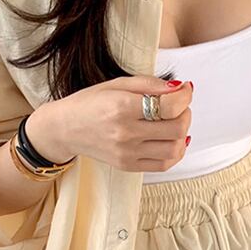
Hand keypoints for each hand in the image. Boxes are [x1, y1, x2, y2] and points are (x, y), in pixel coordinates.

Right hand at [24, 76, 192, 171]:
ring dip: (182, 134)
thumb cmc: (90, 102)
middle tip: (179, 106)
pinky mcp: (128, 166)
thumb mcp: (118, 83)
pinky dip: (175, 152)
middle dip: (185, 113)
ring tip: (174, 123)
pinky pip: (164, 165)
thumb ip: (150, 84)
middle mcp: (125, 133)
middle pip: (177, 128)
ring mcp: (127, 153)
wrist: (64, 129)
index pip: (169, 106)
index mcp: (122, 107)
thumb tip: (181, 88)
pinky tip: (170, 140)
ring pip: (174, 149)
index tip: (184, 90)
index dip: (184, 97)